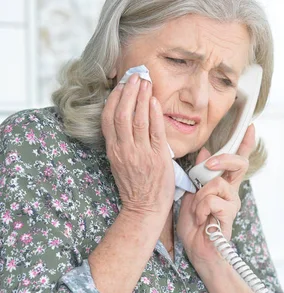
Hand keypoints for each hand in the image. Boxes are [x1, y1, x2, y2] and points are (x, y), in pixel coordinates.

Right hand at [101, 74, 173, 218]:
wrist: (145, 208)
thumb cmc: (136, 185)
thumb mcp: (122, 162)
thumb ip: (123, 142)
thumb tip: (128, 119)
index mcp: (114, 150)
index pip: (109, 118)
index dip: (115, 98)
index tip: (122, 84)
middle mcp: (124, 150)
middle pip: (122, 114)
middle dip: (128, 92)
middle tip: (136, 76)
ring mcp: (140, 154)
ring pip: (137, 120)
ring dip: (142, 98)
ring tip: (146, 82)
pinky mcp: (156, 158)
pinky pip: (155, 132)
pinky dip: (154, 115)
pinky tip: (155, 102)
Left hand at [177, 125, 255, 272]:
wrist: (199, 252)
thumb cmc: (195, 226)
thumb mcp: (192, 194)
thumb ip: (199, 175)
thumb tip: (203, 151)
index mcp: (223, 186)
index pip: (237, 160)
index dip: (244, 143)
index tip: (250, 126)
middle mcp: (232, 192)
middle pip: (238, 163)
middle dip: (223, 158)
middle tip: (209, 164)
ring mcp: (232, 204)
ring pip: (217, 183)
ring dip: (201, 196)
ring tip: (198, 212)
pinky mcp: (229, 216)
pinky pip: (213, 200)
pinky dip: (201, 209)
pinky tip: (201, 220)